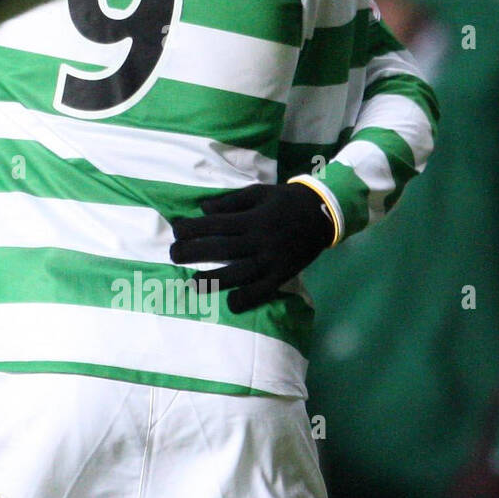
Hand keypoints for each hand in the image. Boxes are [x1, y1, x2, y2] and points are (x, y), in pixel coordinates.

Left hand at [169, 182, 335, 313]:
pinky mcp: (283, 274)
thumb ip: (230, 202)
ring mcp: (272, 260)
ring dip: (214, 280)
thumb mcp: (258, 193)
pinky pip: (264, 290)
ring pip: (239, 273)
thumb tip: (203, 209)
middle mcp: (261, 240)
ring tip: (193, 284)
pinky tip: (231, 304)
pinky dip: (248, 299)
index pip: (216, 224)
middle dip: (194, 253)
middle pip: (222, 249)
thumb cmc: (284, 201)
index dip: (193, 228)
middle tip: (174, 256)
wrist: (324, 213)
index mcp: (253, 218)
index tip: (175, 231)